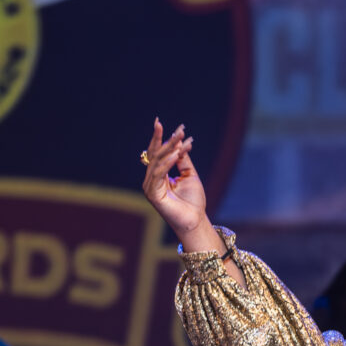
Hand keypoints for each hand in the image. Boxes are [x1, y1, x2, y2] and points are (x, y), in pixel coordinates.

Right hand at [141, 118, 208, 241]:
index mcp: (158, 175)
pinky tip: (175, 154)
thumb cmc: (193, 201)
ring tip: (181, 137)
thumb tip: (179, 141)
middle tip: (178, 128)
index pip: (157, 153)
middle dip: (166, 140)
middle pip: (156, 155)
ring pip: (157, 162)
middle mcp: (151, 179)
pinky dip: (167, 163)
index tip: (165, 124)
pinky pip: (158, 174)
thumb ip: (182, 159)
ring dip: (170, 148)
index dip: (161, 138)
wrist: (195, 220)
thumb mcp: (189, 175)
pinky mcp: (152, 194)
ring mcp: (150, 187)